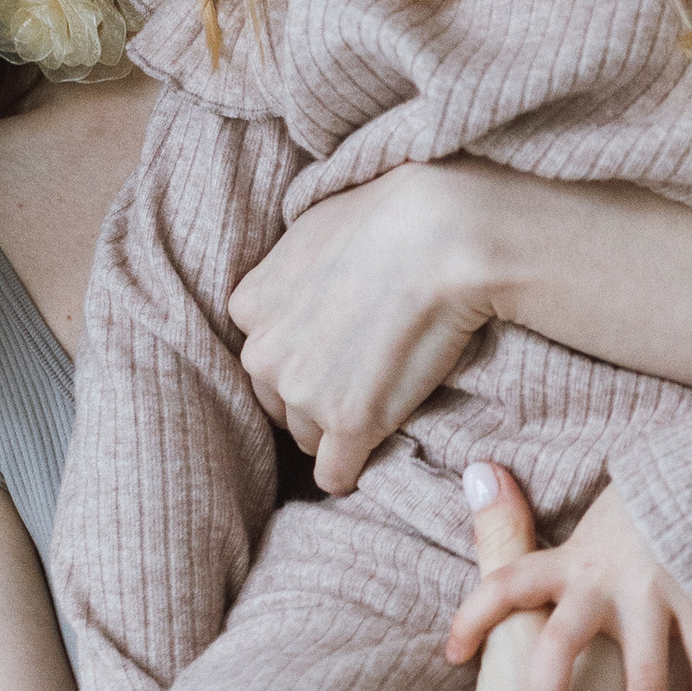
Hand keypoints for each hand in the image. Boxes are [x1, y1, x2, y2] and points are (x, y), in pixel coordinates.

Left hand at [229, 162, 511, 495]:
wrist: (443, 236)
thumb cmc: (389, 216)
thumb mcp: (310, 228)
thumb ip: (288, 272)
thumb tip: (299, 289)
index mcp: (248, 305)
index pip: (263, 355)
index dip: (304, 355)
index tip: (341, 345)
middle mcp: (263, 354)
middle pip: (280, 400)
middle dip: (315, 394)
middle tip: (366, 372)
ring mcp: (304, 393)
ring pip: (308, 437)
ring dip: (339, 428)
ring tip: (383, 397)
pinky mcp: (349, 424)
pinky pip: (335, 474)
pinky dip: (352, 469)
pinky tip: (371, 456)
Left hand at [444, 475, 691, 690]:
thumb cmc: (637, 500)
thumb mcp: (577, 512)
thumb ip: (528, 516)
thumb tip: (478, 474)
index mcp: (568, 562)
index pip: (503, 586)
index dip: (473, 618)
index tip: (450, 654)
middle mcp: (603, 583)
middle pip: (560, 648)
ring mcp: (654, 597)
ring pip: (645, 677)